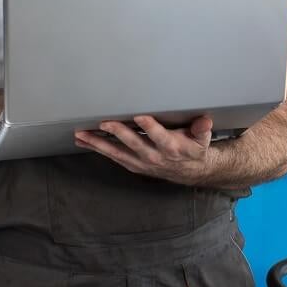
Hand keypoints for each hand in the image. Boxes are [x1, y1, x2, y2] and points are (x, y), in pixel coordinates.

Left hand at [74, 115, 214, 183]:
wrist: (189, 170)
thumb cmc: (193, 148)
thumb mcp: (202, 139)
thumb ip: (202, 129)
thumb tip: (205, 121)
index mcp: (171, 147)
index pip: (159, 136)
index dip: (150, 127)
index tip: (140, 116)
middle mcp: (153, 156)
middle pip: (134, 143)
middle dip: (118, 132)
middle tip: (105, 123)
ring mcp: (140, 162)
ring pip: (117, 152)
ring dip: (98, 143)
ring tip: (82, 135)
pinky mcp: (132, 164)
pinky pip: (113, 156)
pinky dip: (98, 149)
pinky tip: (85, 141)